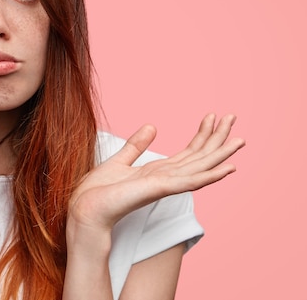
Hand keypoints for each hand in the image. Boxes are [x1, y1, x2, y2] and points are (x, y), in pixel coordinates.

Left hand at [68, 114, 244, 233]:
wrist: (86, 209)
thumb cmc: (99, 192)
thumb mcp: (119, 161)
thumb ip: (136, 146)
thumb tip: (151, 126)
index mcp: (158, 172)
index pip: (187, 152)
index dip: (202, 134)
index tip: (212, 116)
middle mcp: (166, 179)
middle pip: (199, 156)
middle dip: (217, 138)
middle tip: (233, 117)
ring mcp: (165, 185)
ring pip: (200, 167)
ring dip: (221, 154)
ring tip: (240, 140)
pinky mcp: (159, 189)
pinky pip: (189, 181)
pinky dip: (209, 175)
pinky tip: (226, 168)